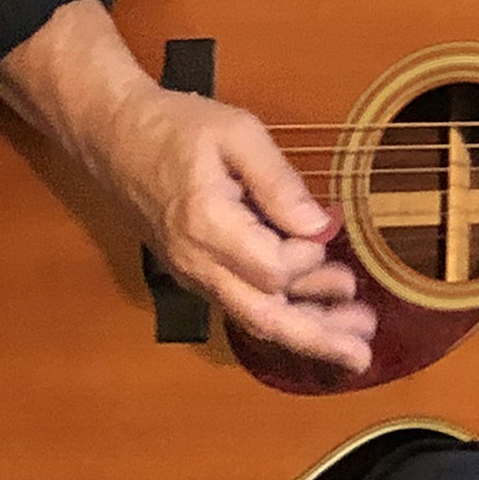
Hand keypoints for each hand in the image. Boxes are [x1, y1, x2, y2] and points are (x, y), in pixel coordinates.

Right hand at [92, 85, 377, 373]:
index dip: (308, 257)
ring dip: (307, 331)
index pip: (271, 269)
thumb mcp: (236, 133)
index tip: (328, 225)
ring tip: (358, 337)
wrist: (114, 137)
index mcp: (206, 226)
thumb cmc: (176, 127)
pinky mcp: (198, 272)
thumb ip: (278, 181)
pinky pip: (243, 303)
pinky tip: (319, 311)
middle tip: (364, 352)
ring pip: (255, 318)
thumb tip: (318, 226)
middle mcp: (198, 263)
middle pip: (263, 317)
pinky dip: (283, 313)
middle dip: (317, 337)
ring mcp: (195, 273)